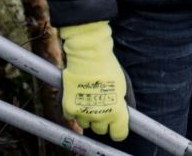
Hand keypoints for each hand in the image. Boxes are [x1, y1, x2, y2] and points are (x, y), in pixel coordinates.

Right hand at [58, 21, 129, 140]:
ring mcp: (83, 113)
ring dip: (88, 115)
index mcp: (117, 112)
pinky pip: (72, 117)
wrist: (89, 56)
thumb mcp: (122, 86)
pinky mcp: (69, 108)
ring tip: (90, 99)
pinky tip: (79, 97)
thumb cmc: (108, 68)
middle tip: (102, 106)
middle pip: (101, 130)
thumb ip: (120, 103)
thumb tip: (120, 112)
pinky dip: (74, 110)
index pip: (119, 135)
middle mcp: (100, 116)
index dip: (118, 130)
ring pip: (86, 125)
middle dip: (102, 121)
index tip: (116, 125)